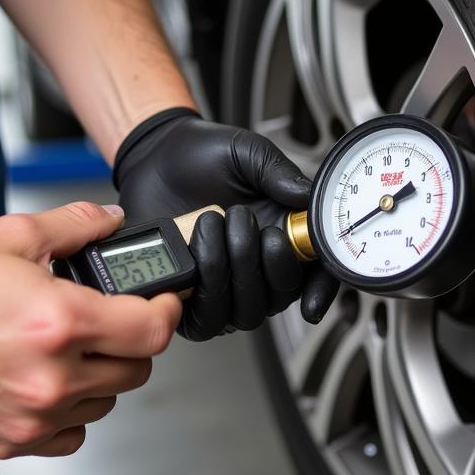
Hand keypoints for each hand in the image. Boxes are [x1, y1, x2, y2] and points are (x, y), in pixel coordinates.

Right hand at [0, 202, 180, 458]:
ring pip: (106, 403)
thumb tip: (112, 222)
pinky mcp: (8, 439)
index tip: (162, 302)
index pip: (152, 331)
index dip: (167, 311)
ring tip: (72, 348)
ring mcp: (30, 416)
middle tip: (112, 319)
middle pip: (137, 370)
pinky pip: (70, 435)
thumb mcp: (12, 236)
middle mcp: (51, 377)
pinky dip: (72, 412)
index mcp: (60, 322)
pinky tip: (50, 382)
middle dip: (133, 340)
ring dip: (103, 376)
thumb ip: (75, 226)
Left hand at [114, 108, 338, 339]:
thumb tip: (307, 197)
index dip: (321, 292)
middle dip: (262, 263)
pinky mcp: (189, 298)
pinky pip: (205, 321)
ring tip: (210, 226)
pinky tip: (193, 250)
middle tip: (242, 219)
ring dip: (229, 271)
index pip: (316, 276)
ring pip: (245, 314)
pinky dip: (202, 287)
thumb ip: (279, 173)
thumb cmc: (202, 157)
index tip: (311, 300)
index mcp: (284, 235)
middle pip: (280, 299)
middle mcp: (258, 267)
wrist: (153, 157)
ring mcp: (225, 286)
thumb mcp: (248, 153)